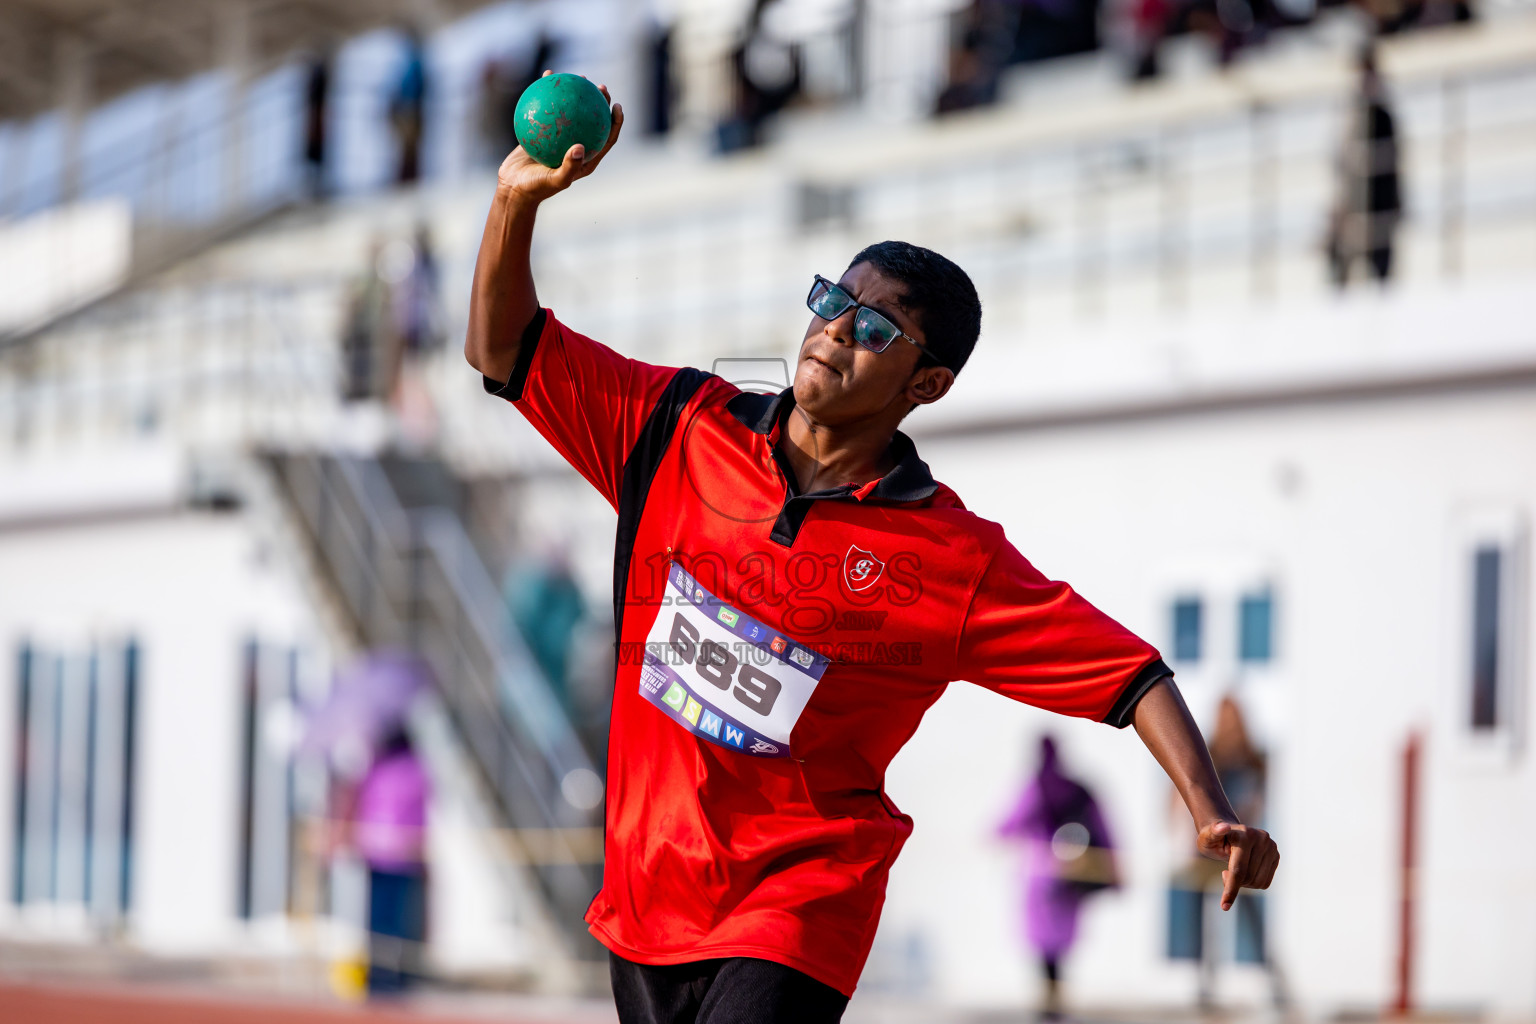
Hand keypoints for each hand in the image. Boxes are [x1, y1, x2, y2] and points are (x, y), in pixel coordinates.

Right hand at [497, 72, 622, 202]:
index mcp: (586, 159)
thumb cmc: (536, 188)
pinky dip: (548, 94)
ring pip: (572, 111)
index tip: (617, 106)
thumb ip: (569, 167)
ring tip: (578, 77)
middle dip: (600, 102)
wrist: (513, 187)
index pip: (607, 138)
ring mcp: (560, 138)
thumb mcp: (554, 180)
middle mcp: (576, 146)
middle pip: (593, 121)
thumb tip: (580, 147)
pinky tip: (547, 76)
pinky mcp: (543, 131)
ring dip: (576, 93)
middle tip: (599, 86)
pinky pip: (548, 109)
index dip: (616, 122)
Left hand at [1196, 820, 1278, 910]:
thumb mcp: (1205, 836)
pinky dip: (1253, 882)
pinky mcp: (1276, 855)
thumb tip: (1223, 826)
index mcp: (1245, 834)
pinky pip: (1265, 882)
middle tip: (1224, 872)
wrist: (1228, 832)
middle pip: (1248, 878)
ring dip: (1244, 883)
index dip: (1231, 889)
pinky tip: (1246, 870)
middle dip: (1234, 882)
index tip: (1224, 907)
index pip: (1238, 870)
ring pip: (1258, 882)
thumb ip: (1212, 832)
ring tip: (1234, 869)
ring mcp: (1271, 846)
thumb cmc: (1212, 837)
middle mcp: (1262, 838)